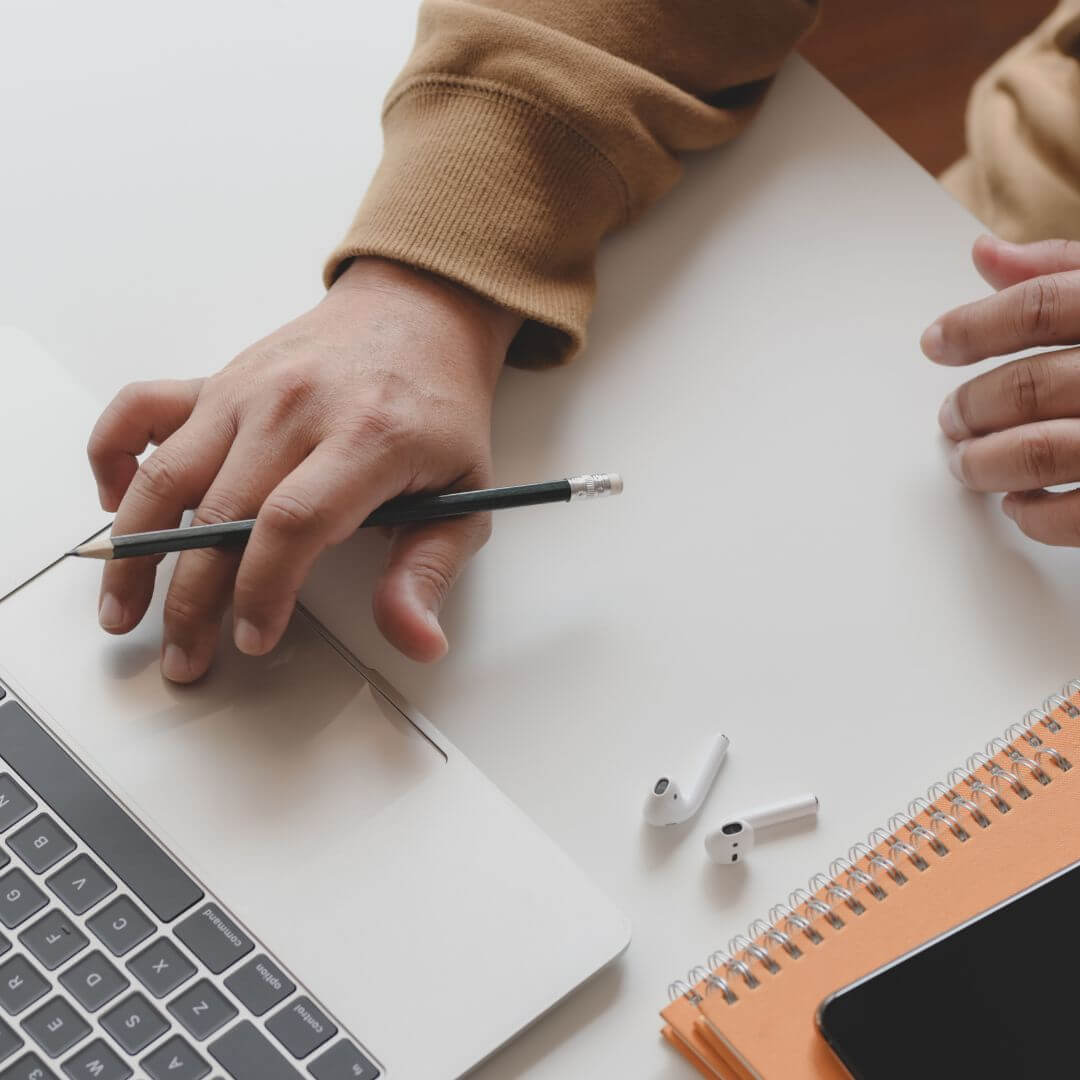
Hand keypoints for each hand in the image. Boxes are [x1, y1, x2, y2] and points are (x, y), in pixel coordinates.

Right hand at [88, 257, 521, 681]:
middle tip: (185, 657)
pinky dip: (112, 454)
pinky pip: (140, 407)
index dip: (262, 590)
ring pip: (167, 474)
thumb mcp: (466, 493)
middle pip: (220, 512)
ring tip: (120, 610)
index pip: (293, 523)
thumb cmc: (439, 410)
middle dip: (191, 600)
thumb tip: (418, 641)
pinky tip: (118, 505)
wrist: (419, 315)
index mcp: (367, 438)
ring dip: (134, 550)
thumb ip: (431, 569)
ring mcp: (247, 390)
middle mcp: (295, 408)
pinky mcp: (219, 379)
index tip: (253, 639)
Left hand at [922, 235, 1079, 544]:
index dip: (975, 326)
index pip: (1042, 305)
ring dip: (985, 463)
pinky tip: (1019, 503)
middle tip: (950, 418)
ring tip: (966, 462)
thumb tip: (986, 255)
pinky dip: (1033, 514)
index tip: (935, 343)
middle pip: (1031, 385)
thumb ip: (1069, 270)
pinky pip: (1079, 515)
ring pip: (1041, 451)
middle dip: (971, 407)